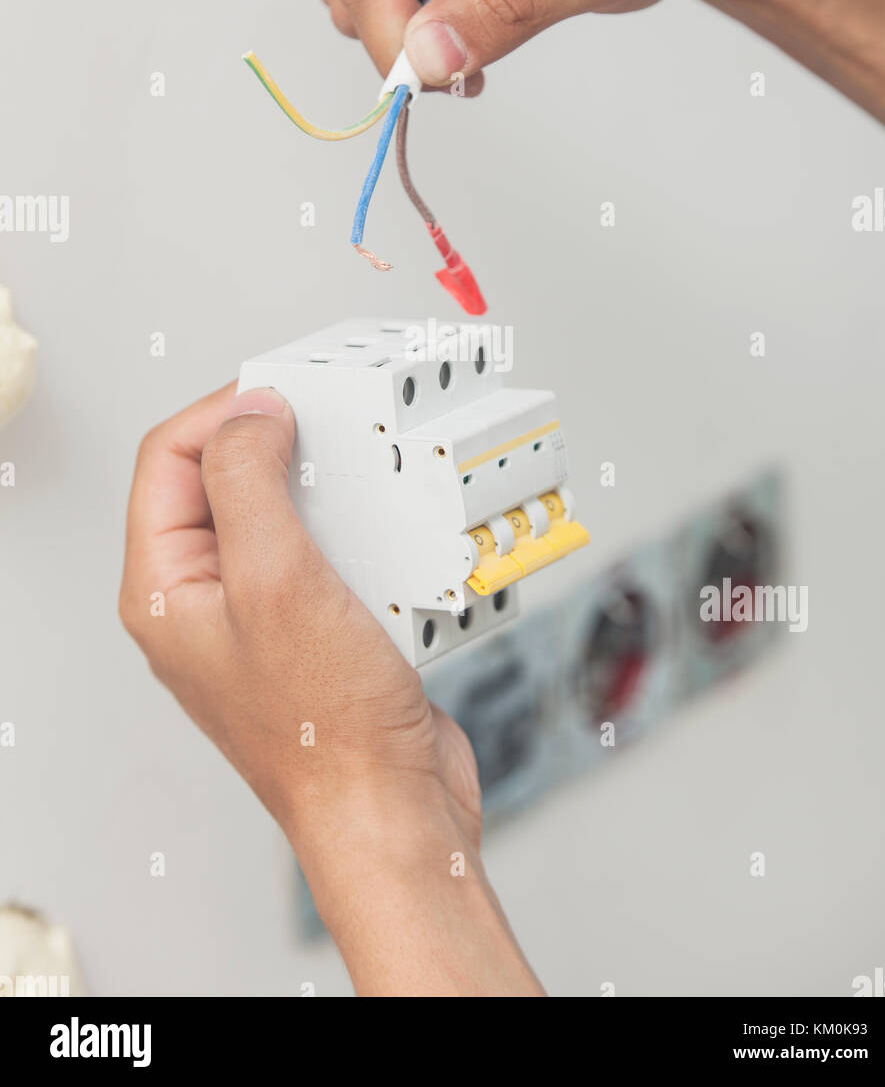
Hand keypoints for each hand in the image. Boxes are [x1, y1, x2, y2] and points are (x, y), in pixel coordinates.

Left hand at [120, 384, 541, 993]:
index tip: (288, 394)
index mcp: (165, 589)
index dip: (226, 411)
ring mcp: (262, 616)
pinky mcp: (317, 629)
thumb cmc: (327, 731)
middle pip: (227, 478)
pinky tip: (399, 535)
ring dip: (336, 488)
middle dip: (286, 445)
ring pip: (288, 513)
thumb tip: (249, 412)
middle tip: (337, 425)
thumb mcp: (277, 582)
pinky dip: (366, 531)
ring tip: (374, 478)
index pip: (170, 459)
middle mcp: (206, 600)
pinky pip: (331, 552)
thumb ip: (249, 483)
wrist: (394, 811)